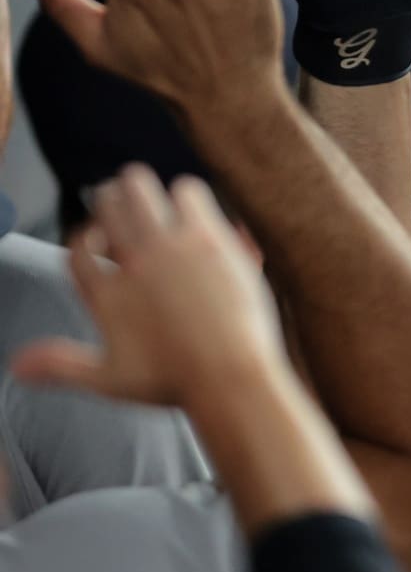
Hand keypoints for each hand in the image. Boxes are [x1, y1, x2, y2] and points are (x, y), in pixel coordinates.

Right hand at [12, 167, 283, 407]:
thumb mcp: (108, 379)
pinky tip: (192, 206)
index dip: (86, 235)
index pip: (77, 245)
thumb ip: (61, 365)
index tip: (100, 236)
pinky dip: (186, 194)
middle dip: (112, 199)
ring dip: (145, 189)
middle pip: (106, 206)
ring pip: (141, 188)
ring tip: (155, 197)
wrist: (228, 376)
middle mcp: (130, 264)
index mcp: (105, 294)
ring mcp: (168, 248)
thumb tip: (16, 365)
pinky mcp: (207, 238)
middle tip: (124, 201)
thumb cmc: (175, 383)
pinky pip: (187, 192)